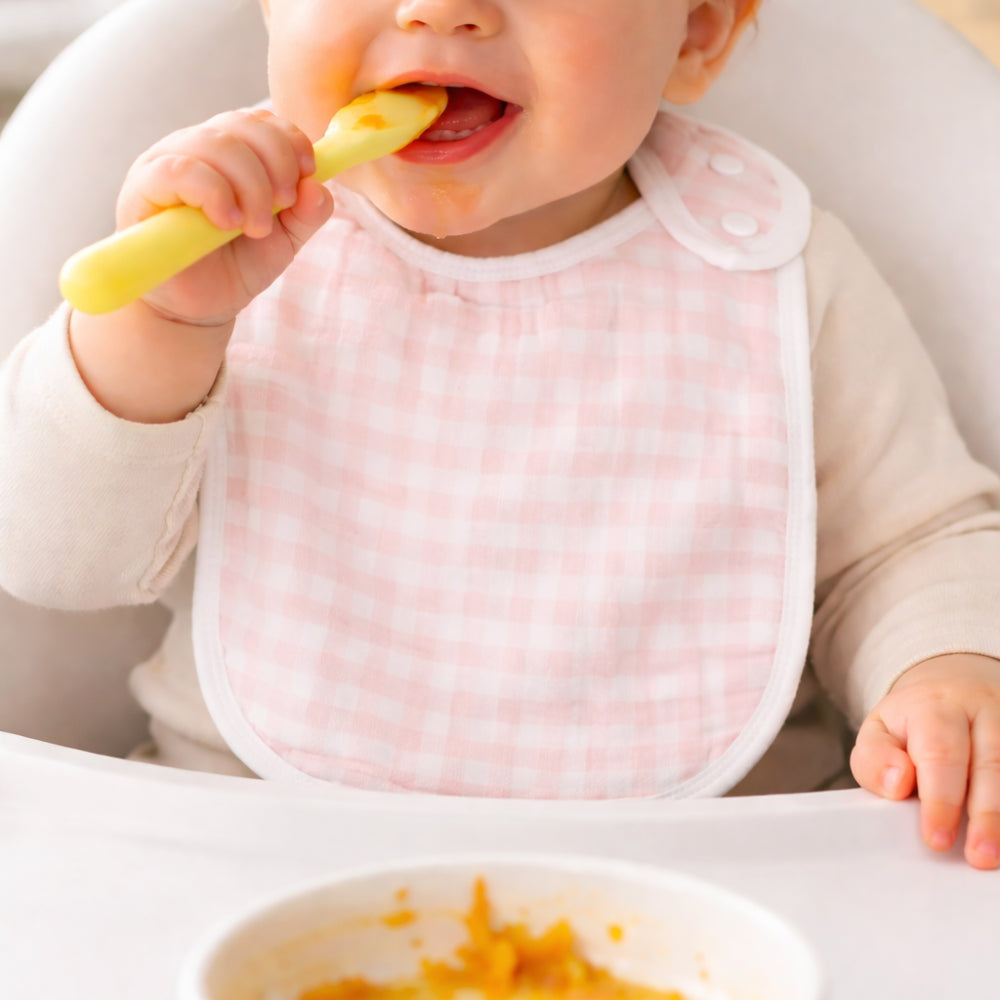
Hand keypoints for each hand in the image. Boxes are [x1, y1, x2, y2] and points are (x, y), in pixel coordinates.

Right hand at [117, 107, 333, 324]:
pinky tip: (227, 221)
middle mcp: (198, 148)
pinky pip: (179, 170)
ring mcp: (167, 163)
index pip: (260, 121)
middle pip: (241, 126)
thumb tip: (319, 187)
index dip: (289, 140)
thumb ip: (306, 214)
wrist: (196, 308)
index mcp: (232, 153)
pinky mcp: (143, 187)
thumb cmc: (235, 266)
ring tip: (255, 227)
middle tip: (282, 205)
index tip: (308, 172)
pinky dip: (213, 192)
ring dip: (249, 185)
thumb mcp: (284, 241)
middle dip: (275, 163)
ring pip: (215, 144)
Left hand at [850, 653, 999, 869]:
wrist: (949, 688)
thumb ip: (875, 759)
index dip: (940, 799)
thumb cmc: (911, 722)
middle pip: (989, 764)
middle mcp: (980, 710)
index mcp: (934, 706)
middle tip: (979, 855)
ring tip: (995, 852)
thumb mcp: (878, 732)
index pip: (940, 752)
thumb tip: (896, 784)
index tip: (937, 838)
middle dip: (985, 815)